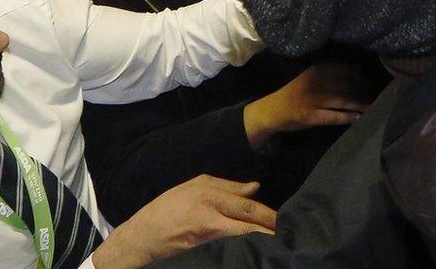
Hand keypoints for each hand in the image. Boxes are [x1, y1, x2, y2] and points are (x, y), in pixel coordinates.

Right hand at [96, 176, 276, 268]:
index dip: (269, 213)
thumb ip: (226, 186)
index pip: (247, 205)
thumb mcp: (194, 186)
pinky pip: (232, 244)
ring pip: (243, 235)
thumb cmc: (167, 207)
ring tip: (282, 239)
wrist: (143, 236)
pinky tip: (259, 245)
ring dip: (262, 236)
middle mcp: (211, 215)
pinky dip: (247, 243)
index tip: (287, 218)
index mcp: (208, 195)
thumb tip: (255, 188)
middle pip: (249, 221)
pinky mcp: (205, 248)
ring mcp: (208, 235)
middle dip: (272, 227)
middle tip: (292, 232)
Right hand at [242, 63, 374, 148]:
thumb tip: (358, 73)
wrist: (273, 110)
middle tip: (374, 95)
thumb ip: (329, 74)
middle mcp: (316, 83)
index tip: (369, 82)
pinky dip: (348, 116)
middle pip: (347, 85)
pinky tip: (358, 117)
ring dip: (360, 104)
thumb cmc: (295, 93)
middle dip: (363, 91)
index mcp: (317, 70)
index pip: (345, 70)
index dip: (360, 76)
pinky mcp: (311, 116)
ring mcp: (313, 100)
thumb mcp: (310, 77)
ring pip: (343, 100)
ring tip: (372, 106)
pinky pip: (334, 116)